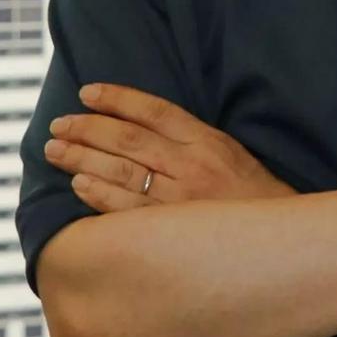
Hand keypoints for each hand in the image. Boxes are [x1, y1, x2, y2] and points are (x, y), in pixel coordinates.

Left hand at [44, 82, 297, 213]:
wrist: (280, 243)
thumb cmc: (252, 198)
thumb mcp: (231, 155)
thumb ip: (192, 141)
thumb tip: (141, 127)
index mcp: (209, 141)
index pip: (156, 111)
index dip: (119, 99)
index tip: (87, 93)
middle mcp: (193, 165)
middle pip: (129, 139)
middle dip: (88, 128)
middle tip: (59, 126)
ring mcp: (181, 199)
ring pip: (121, 171)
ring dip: (82, 158)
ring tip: (56, 151)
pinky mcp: (172, 230)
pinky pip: (126, 210)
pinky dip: (98, 194)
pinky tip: (78, 184)